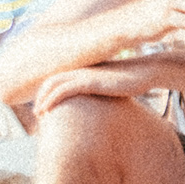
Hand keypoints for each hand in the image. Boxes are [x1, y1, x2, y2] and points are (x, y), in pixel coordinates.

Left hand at [14, 61, 160, 120]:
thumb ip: (102, 91)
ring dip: (42, 99)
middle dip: (40, 96)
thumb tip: (101, 105)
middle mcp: (81, 69)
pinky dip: (52, 99)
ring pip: (53, 84)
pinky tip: (47, 110)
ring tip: (39, 114)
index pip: (58, 78)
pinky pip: (63, 89)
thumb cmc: (133, 81)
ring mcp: (85, 74)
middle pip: (51, 80)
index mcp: (85, 69)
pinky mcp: (90, 81)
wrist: (146, 72)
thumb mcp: (113, 85)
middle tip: (38, 113)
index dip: (48, 92)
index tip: (45, 107)